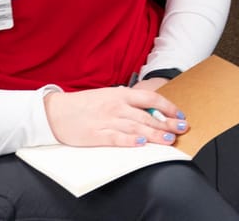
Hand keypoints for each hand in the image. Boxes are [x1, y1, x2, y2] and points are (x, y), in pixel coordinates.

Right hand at [43, 85, 188, 147]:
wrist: (56, 112)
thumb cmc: (83, 105)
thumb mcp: (107, 96)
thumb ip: (126, 102)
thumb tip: (149, 109)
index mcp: (120, 94)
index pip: (150, 99)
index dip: (168, 107)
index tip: (180, 115)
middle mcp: (116, 106)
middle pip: (147, 115)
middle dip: (167, 123)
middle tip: (182, 129)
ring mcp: (107, 120)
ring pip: (137, 127)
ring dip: (155, 134)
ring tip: (169, 140)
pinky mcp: (97, 134)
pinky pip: (117, 138)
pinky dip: (130, 140)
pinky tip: (142, 143)